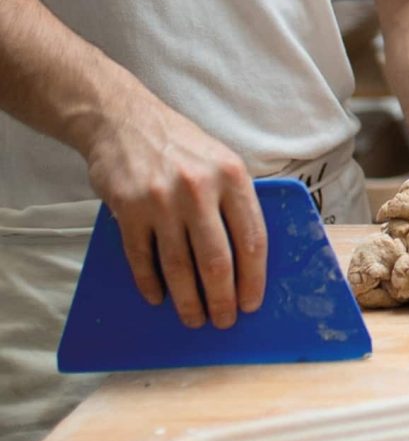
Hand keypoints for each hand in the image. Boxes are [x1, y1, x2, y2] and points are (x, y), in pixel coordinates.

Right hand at [83, 99, 266, 328]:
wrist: (122, 120)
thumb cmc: (182, 148)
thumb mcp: (223, 162)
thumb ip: (238, 203)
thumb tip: (251, 259)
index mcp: (233, 178)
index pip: (252, 240)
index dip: (254, 279)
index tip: (251, 303)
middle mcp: (199, 189)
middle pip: (216, 261)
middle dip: (222, 299)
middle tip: (224, 320)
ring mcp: (161, 200)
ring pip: (179, 266)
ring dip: (188, 300)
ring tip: (194, 318)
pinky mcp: (128, 208)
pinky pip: (141, 257)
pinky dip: (150, 283)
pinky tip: (158, 297)